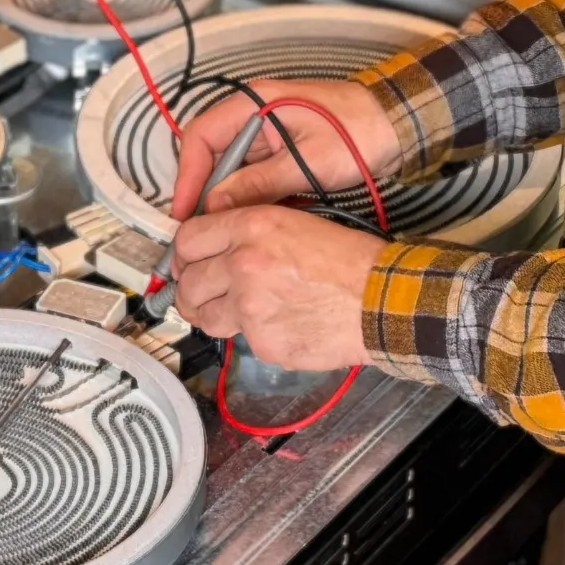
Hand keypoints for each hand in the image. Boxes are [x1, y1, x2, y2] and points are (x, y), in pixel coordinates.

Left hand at [167, 205, 380, 371]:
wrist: (380, 299)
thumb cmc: (348, 259)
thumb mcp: (294, 222)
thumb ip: (249, 233)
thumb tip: (216, 250)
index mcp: (250, 228)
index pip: (187, 240)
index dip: (184, 255)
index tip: (189, 263)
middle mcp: (242, 265)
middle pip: (188, 283)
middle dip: (193, 290)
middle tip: (204, 293)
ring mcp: (250, 308)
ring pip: (205, 317)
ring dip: (214, 315)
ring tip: (236, 311)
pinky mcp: (262, 342)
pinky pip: (241, 341)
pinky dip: (255, 336)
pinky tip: (280, 325)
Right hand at [171, 79, 402, 216]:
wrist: (397, 126)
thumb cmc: (358, 133)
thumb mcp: (307, 162)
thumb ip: (259, 184)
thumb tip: (216, 206)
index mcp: (254, 104)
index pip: (201, 136)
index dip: (187, 175)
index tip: (184, 210)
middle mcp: (253, 115)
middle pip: (210, 155)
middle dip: (203, 192)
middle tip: (198, 230)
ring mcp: (266, 133)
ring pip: (229, 169)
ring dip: (225, 198)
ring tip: (219, 232)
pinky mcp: (279, 150)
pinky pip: (250, 174)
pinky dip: (246, 196)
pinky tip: (247, 221)